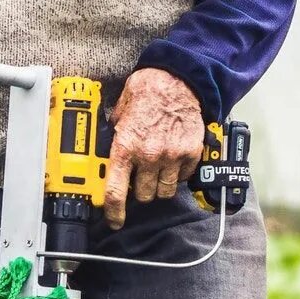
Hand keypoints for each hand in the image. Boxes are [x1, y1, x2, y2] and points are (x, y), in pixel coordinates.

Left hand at [104, 68, 204, 229]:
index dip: (113, 212)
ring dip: (159, 186)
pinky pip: (182, 178)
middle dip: (139, 192)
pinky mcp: (191, 153)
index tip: (114, 220)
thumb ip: (115, 136)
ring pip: (164, 192)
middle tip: (140, 179)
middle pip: (142, 196)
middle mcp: (148, 156)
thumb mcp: (120, 112)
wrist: (180, 78)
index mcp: (125, 147)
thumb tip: (108, 150)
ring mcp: (172, 156)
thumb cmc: (149, 91)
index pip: (115, 192)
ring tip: (157, 171)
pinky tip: (172, 161)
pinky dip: (178, 175)